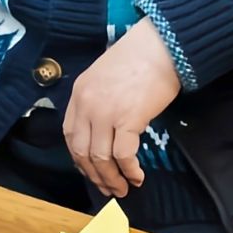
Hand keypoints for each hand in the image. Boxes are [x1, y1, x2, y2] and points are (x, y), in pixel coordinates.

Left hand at [61, 19, 182, 196]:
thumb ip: (100, 97)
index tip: (92, 169)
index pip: (70, 135)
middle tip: (107, 188)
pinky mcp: (129, 119)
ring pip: (100, 158)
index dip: (79, 158)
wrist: (162, 44)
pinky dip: (129, 170)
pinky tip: (138, 177)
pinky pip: (124, 154)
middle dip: (94, 175)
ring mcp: (106, 113)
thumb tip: (109, 125)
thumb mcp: (107, 74)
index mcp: (79, 93)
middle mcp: (87, 105)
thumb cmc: (141, 55)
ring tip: (123, 188)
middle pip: (82, 152)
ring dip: (111, 178)